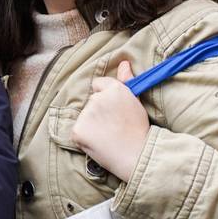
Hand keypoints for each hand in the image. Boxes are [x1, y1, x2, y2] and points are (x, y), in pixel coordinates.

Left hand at [71, 61, 148, 181]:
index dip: (105, 97)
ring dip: (91, 124)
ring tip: (108, 135)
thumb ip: (126, 80)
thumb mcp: (136, 101)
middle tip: (113, 125)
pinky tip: (98, 142)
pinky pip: (78, 130)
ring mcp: (86, 114)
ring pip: (84, 116)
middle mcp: (98, 99)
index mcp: (114, 89)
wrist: (137, 155)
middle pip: (91, 101)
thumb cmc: (139, 129)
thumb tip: (123, 62)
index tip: (113, 109)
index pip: (98, 84)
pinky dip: (84, 137)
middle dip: (98, 111)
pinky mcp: (78, 130)